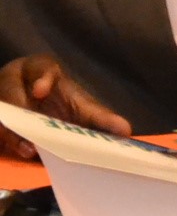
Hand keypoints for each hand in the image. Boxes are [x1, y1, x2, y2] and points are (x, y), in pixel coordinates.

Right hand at [0, 56, 132, 161]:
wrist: (31, 99)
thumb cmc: (59, 100)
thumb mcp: (79, 106)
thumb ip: (99, 117)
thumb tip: (125, 131)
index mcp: (40, 68)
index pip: (40, 66)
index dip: (41, 77)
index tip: (40, 91)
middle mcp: (16, 76)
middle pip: (11, 89)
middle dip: (20, 110)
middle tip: (33, 133)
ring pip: (0, 109)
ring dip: (12, 130)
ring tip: (28, 149)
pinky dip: (4, 136)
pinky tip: (18, 148)